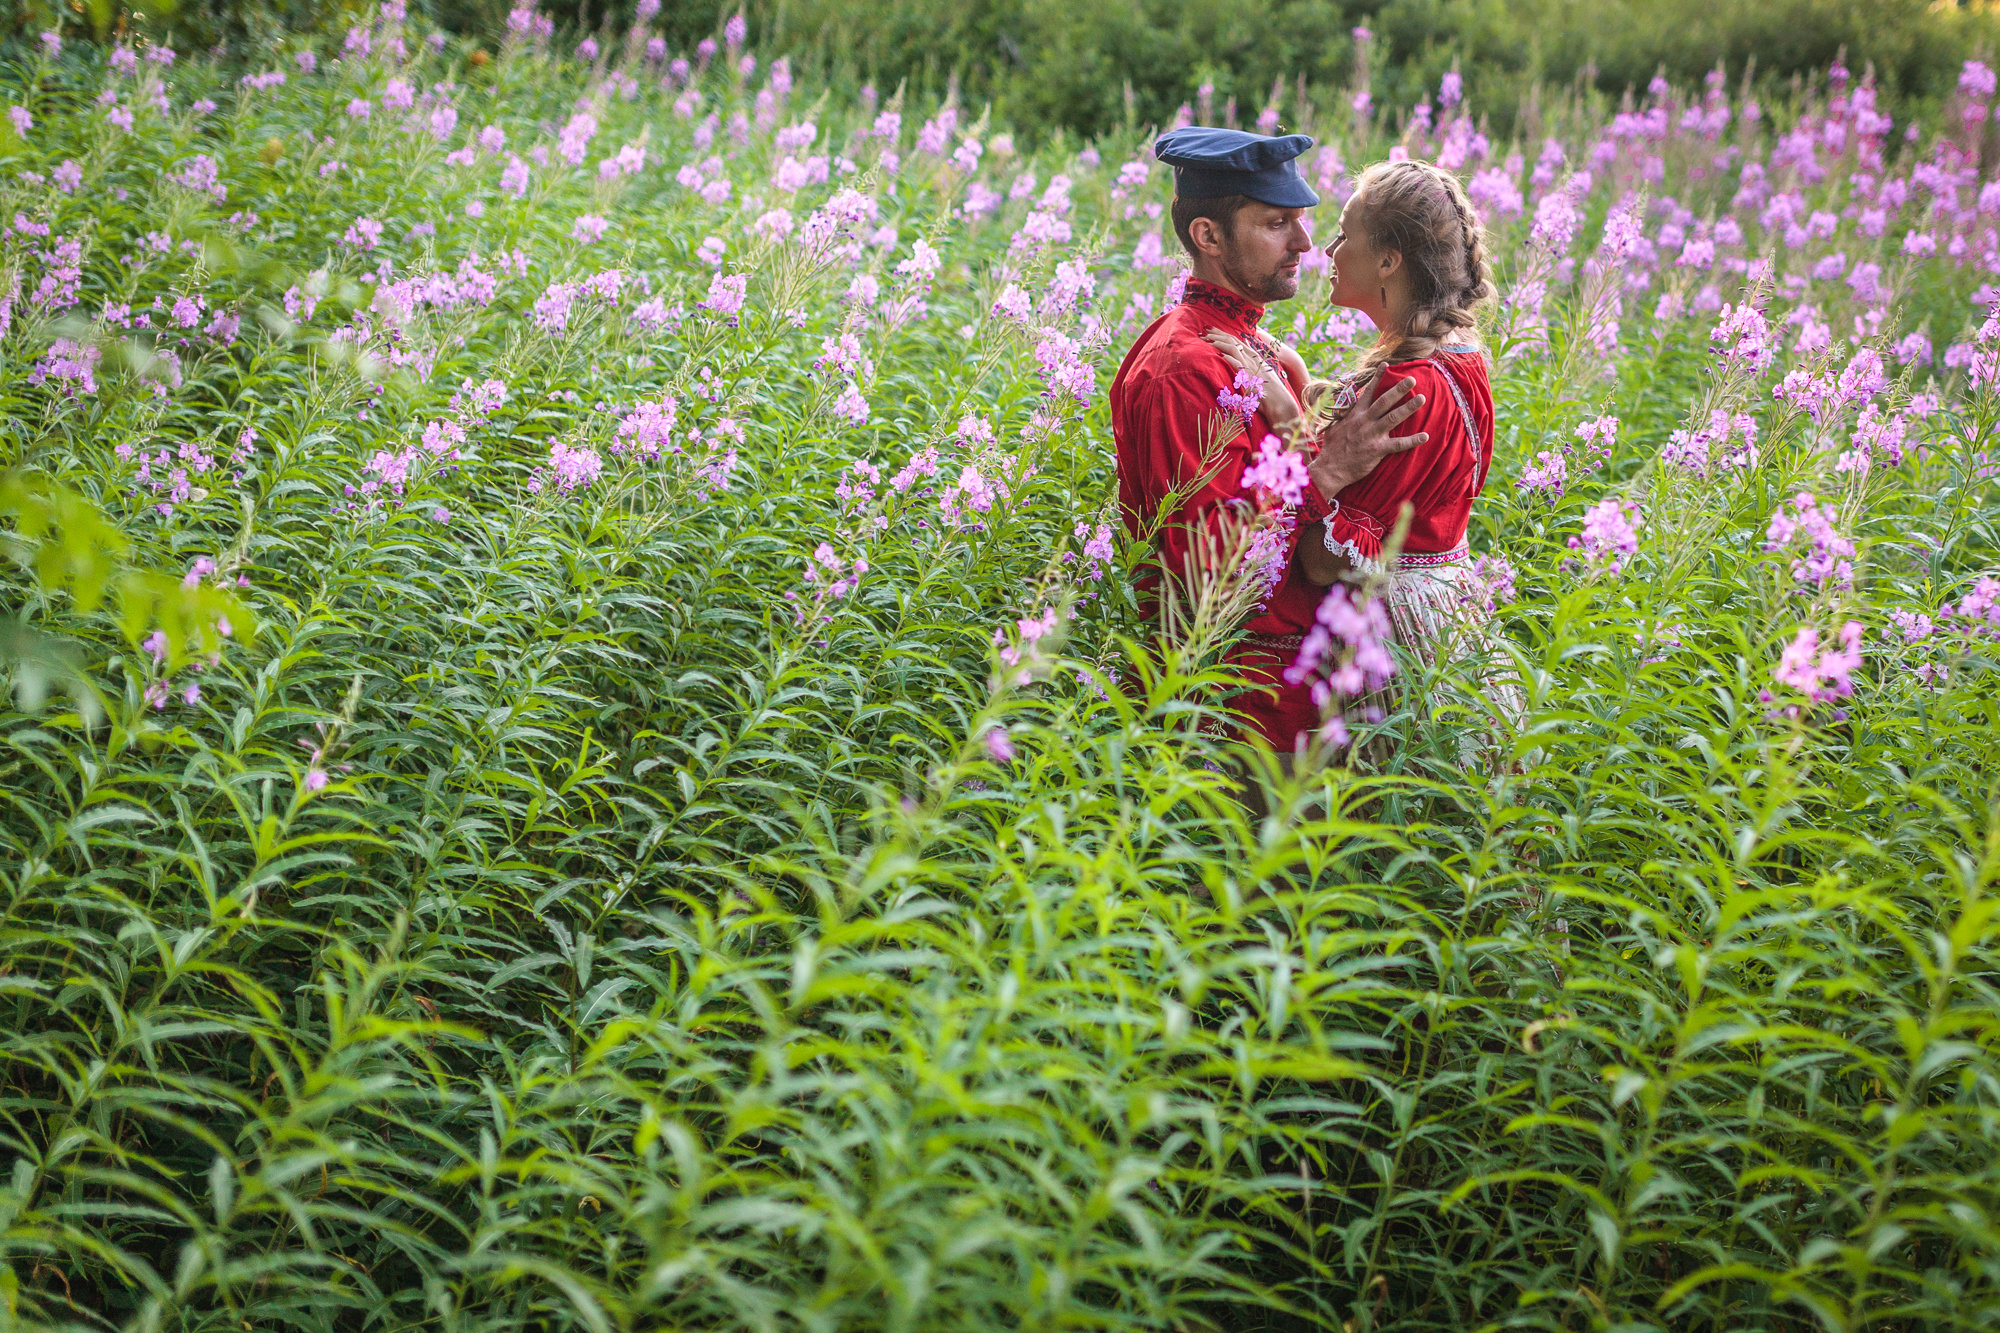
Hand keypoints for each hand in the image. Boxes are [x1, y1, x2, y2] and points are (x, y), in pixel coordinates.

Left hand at [1201, 329, 1299, 428]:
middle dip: (1216, 334)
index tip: (1210, 329)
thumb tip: (1245, 342)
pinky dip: (1227, 357)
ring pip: (1232, 347)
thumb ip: (1251, 356)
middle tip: (1203, 331)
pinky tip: (1217, 354)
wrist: (1279, 401)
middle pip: (1232, 340)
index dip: (1222, 333)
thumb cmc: (1267, 388)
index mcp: (1253, 355)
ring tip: (1205, 340)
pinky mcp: (1249, 375)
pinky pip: (1236, 362)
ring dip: (1217, 342)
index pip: (1235, 339)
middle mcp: (1251, 357)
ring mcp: (1250, 365)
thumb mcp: (1259, 369)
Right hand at [1308, 373, 1426, 499]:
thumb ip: (1342, 417)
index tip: (1386, 365)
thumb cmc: (1332, 449)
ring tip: (1422, 398)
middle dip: (1398, 389)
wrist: (1330, 469)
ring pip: (1393, 418)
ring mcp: (1371, 435)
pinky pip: (1398, 444)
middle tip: (1412, 379)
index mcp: (1355, 415)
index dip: (1377, 378)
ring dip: (1408, 407)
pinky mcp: (1377, 450)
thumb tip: (1344, 408)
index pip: (1368, 392)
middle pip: (1384, 401)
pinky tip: (1425, 436)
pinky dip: (1412, 440)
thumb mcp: (1334, 427)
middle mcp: (1364, 421)